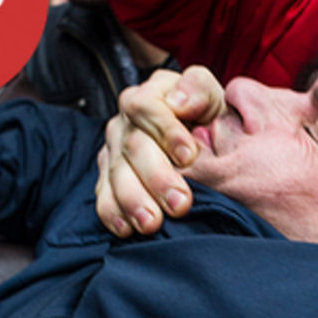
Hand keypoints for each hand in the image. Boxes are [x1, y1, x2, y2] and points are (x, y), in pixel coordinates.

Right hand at [95, 67, 224, 236]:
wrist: (206, 142)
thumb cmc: (211, 120)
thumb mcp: (214, 98)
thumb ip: (199, 89)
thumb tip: (177, 102)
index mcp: (152, 94)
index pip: (146, 107)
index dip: (166, 131)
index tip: (189, 156)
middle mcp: (127, 121)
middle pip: (133, 146)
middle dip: (157, 177)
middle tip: (180, 203)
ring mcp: (115, 149)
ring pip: (117, 174)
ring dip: (134, 201)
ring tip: (152, 223)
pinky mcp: (109, 177)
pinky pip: (103, 196)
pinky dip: (113, 213)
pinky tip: (126, 228)